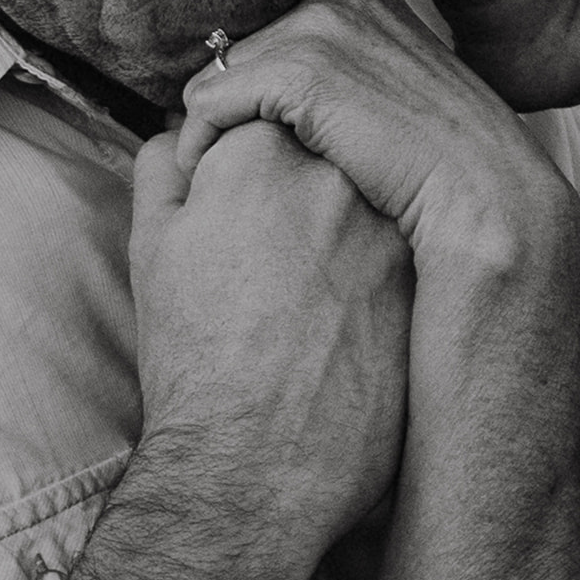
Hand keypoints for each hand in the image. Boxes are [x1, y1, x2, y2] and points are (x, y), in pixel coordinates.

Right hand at [131, 116, 413, 576]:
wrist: (253, 467)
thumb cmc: (193, 360)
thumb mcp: (151, 250)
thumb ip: (165, 167)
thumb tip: (186, 135)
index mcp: (261, 152)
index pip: (263, 112)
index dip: (240, 157)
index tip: (232, 206)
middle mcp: (339, 176)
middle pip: (321, 146)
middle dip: (296, 180)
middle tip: (269, 251)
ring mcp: (393, 226)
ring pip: (367, 196)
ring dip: (340, 221)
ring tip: (305, 292)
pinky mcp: (428, 280)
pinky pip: (402, 247)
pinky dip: (376, 267)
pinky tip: (345, 319)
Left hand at [178, 0, 573, 270]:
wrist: (488, 198)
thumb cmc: (442, 172)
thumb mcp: (394, 105)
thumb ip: (345, 85)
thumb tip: (290, 105)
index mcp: (362, 0)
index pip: (268, 34)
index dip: (249, 87)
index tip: (238, 138)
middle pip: (236, 49)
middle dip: (223, 105)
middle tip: (213, 161)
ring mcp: (323, 29)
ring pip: (215, 74)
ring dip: (204, 127)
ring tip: (205, 177)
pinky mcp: (301, 71)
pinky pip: (209, 100)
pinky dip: (198, 141)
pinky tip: (205, 179)